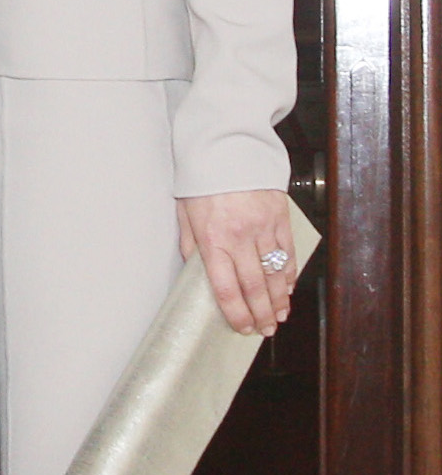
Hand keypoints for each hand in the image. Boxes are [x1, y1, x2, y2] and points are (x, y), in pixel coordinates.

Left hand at [177, 190, 294, 336]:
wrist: (226, 144)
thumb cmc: (201, 179)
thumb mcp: (185, 213)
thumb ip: (191, 245)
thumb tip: (195, 272)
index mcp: (213, 239)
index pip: (226, 288)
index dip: (237, 313)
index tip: (243, 328)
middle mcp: (240, 237)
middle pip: (254, 286)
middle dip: (261, 313)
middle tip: (266, 330)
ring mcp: (264, 227)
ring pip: (275, 272)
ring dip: (279, 299)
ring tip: (280, 316)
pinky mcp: (280, 216)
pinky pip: (288, 251)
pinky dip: (289, 273)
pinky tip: (288, 288)